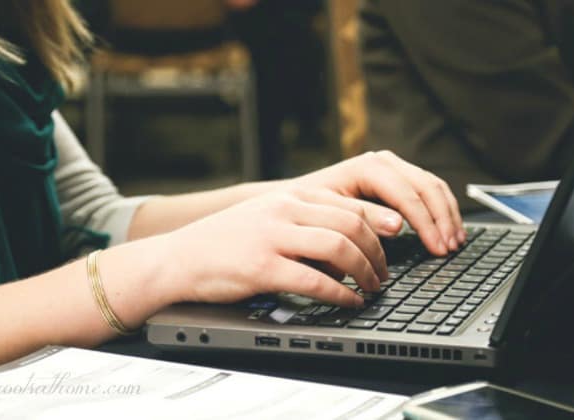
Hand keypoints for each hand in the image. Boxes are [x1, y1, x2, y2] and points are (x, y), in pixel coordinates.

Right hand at [159, 188, 402, 307]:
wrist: (178, 258)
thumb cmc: (223, 242)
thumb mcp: (265, 217)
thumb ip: (303, 221)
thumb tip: (347, 242)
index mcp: (288, 196)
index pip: (348, 204)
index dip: (379, 224)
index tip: (395, 240)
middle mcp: (283, 210)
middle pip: (350, 224)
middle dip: (377, 252)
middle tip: (384, 273)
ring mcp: (272, 237)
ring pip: (338, 247)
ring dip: (364, 271)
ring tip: (372, 288)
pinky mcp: (261, 267)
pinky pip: (314, 280)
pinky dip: (340, 293)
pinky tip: (348, 302)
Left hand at [292, 151, 464, 254]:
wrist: (294, 199)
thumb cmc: (307, 209)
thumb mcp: (331, 214)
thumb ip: (363, 218)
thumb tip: (398, 226)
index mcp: (367, 168)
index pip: (407, 194)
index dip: (426, 223)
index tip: (437, 247)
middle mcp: (383, 162)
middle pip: (426, 187)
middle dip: (442, 219)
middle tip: (450, 248)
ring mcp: (391, 168)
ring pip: (433, 186)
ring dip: (447, 215)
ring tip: (455, 242)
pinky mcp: (395, 178)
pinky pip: (428, 190)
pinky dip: (442, 210)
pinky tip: (448, 230)